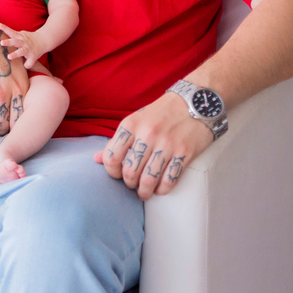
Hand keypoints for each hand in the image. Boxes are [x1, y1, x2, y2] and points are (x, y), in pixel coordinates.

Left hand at [0, 23, 48, 68]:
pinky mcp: (33, 56)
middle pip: (15, 41)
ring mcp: (28, 49)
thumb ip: (13, 34)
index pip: (11, 32)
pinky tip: (25, 65)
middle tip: (1, 42)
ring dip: (15, 54)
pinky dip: (27, 65)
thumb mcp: (21, 35)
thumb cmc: (29, 39)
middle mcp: (23, 42)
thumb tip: (0, 30)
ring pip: (21, 52)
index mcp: (20, 36)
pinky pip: (29, 62)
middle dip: (8, 42)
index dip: (5, 28)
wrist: (44, 40)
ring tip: (9, 57)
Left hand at [95, 92, 213, 199]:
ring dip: (145, 191)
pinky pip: (170, 180)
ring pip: (149, 180)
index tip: (118, 175)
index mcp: (131, 125)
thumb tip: (96, 159)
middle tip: (134, 185)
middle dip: (130, 184)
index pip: (111, 157)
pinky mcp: (185, 152)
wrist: (197, 101)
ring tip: (145, 192)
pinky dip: (163, 190)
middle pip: (130, 173)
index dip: (112, 172)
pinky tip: (161, 188)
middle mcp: (147, 134)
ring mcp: (167, 144)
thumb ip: (118, 141)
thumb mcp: (136, 120)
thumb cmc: (162, 112)